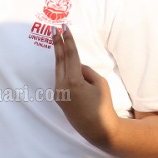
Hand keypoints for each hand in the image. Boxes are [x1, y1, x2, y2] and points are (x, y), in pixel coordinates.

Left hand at [53, 24, 116, 147]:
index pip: (70, 55)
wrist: (97, 128)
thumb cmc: (103, 105)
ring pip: (59, 70)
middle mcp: (61, 86)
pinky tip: (68, 66)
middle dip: (57, 44)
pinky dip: (65, 71)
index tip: (63, 28)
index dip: (68, 40)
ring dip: (60, 56)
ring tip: (59, 41)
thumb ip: (87, 71)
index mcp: (73, 81)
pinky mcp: (58, 98)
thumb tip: (76, 66)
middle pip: (59, 59)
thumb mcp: (100, 84)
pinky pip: (61, 79)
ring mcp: (58, 92)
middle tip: (54, 29)